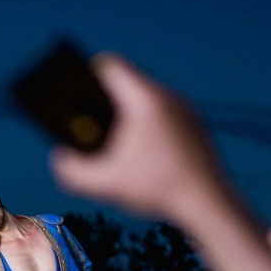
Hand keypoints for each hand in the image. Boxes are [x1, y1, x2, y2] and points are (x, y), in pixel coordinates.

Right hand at [50, 54, 229, 226]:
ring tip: (113, 144)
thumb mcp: (105, 184)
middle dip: (104, 104)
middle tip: (87, 125)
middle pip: (127, 85)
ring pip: (147, 102)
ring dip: (127, 118)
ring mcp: (186, 111)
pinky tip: (141, 158)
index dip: (86, 76)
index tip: (73, 96)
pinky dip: (149, 130)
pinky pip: (165, 117)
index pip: (110, 66)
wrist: (211, 204)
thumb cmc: (158, 190)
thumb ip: (72, 170)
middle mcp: (168, 96)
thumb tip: (59, 157)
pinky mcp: (197, 128)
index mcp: (145, 99)